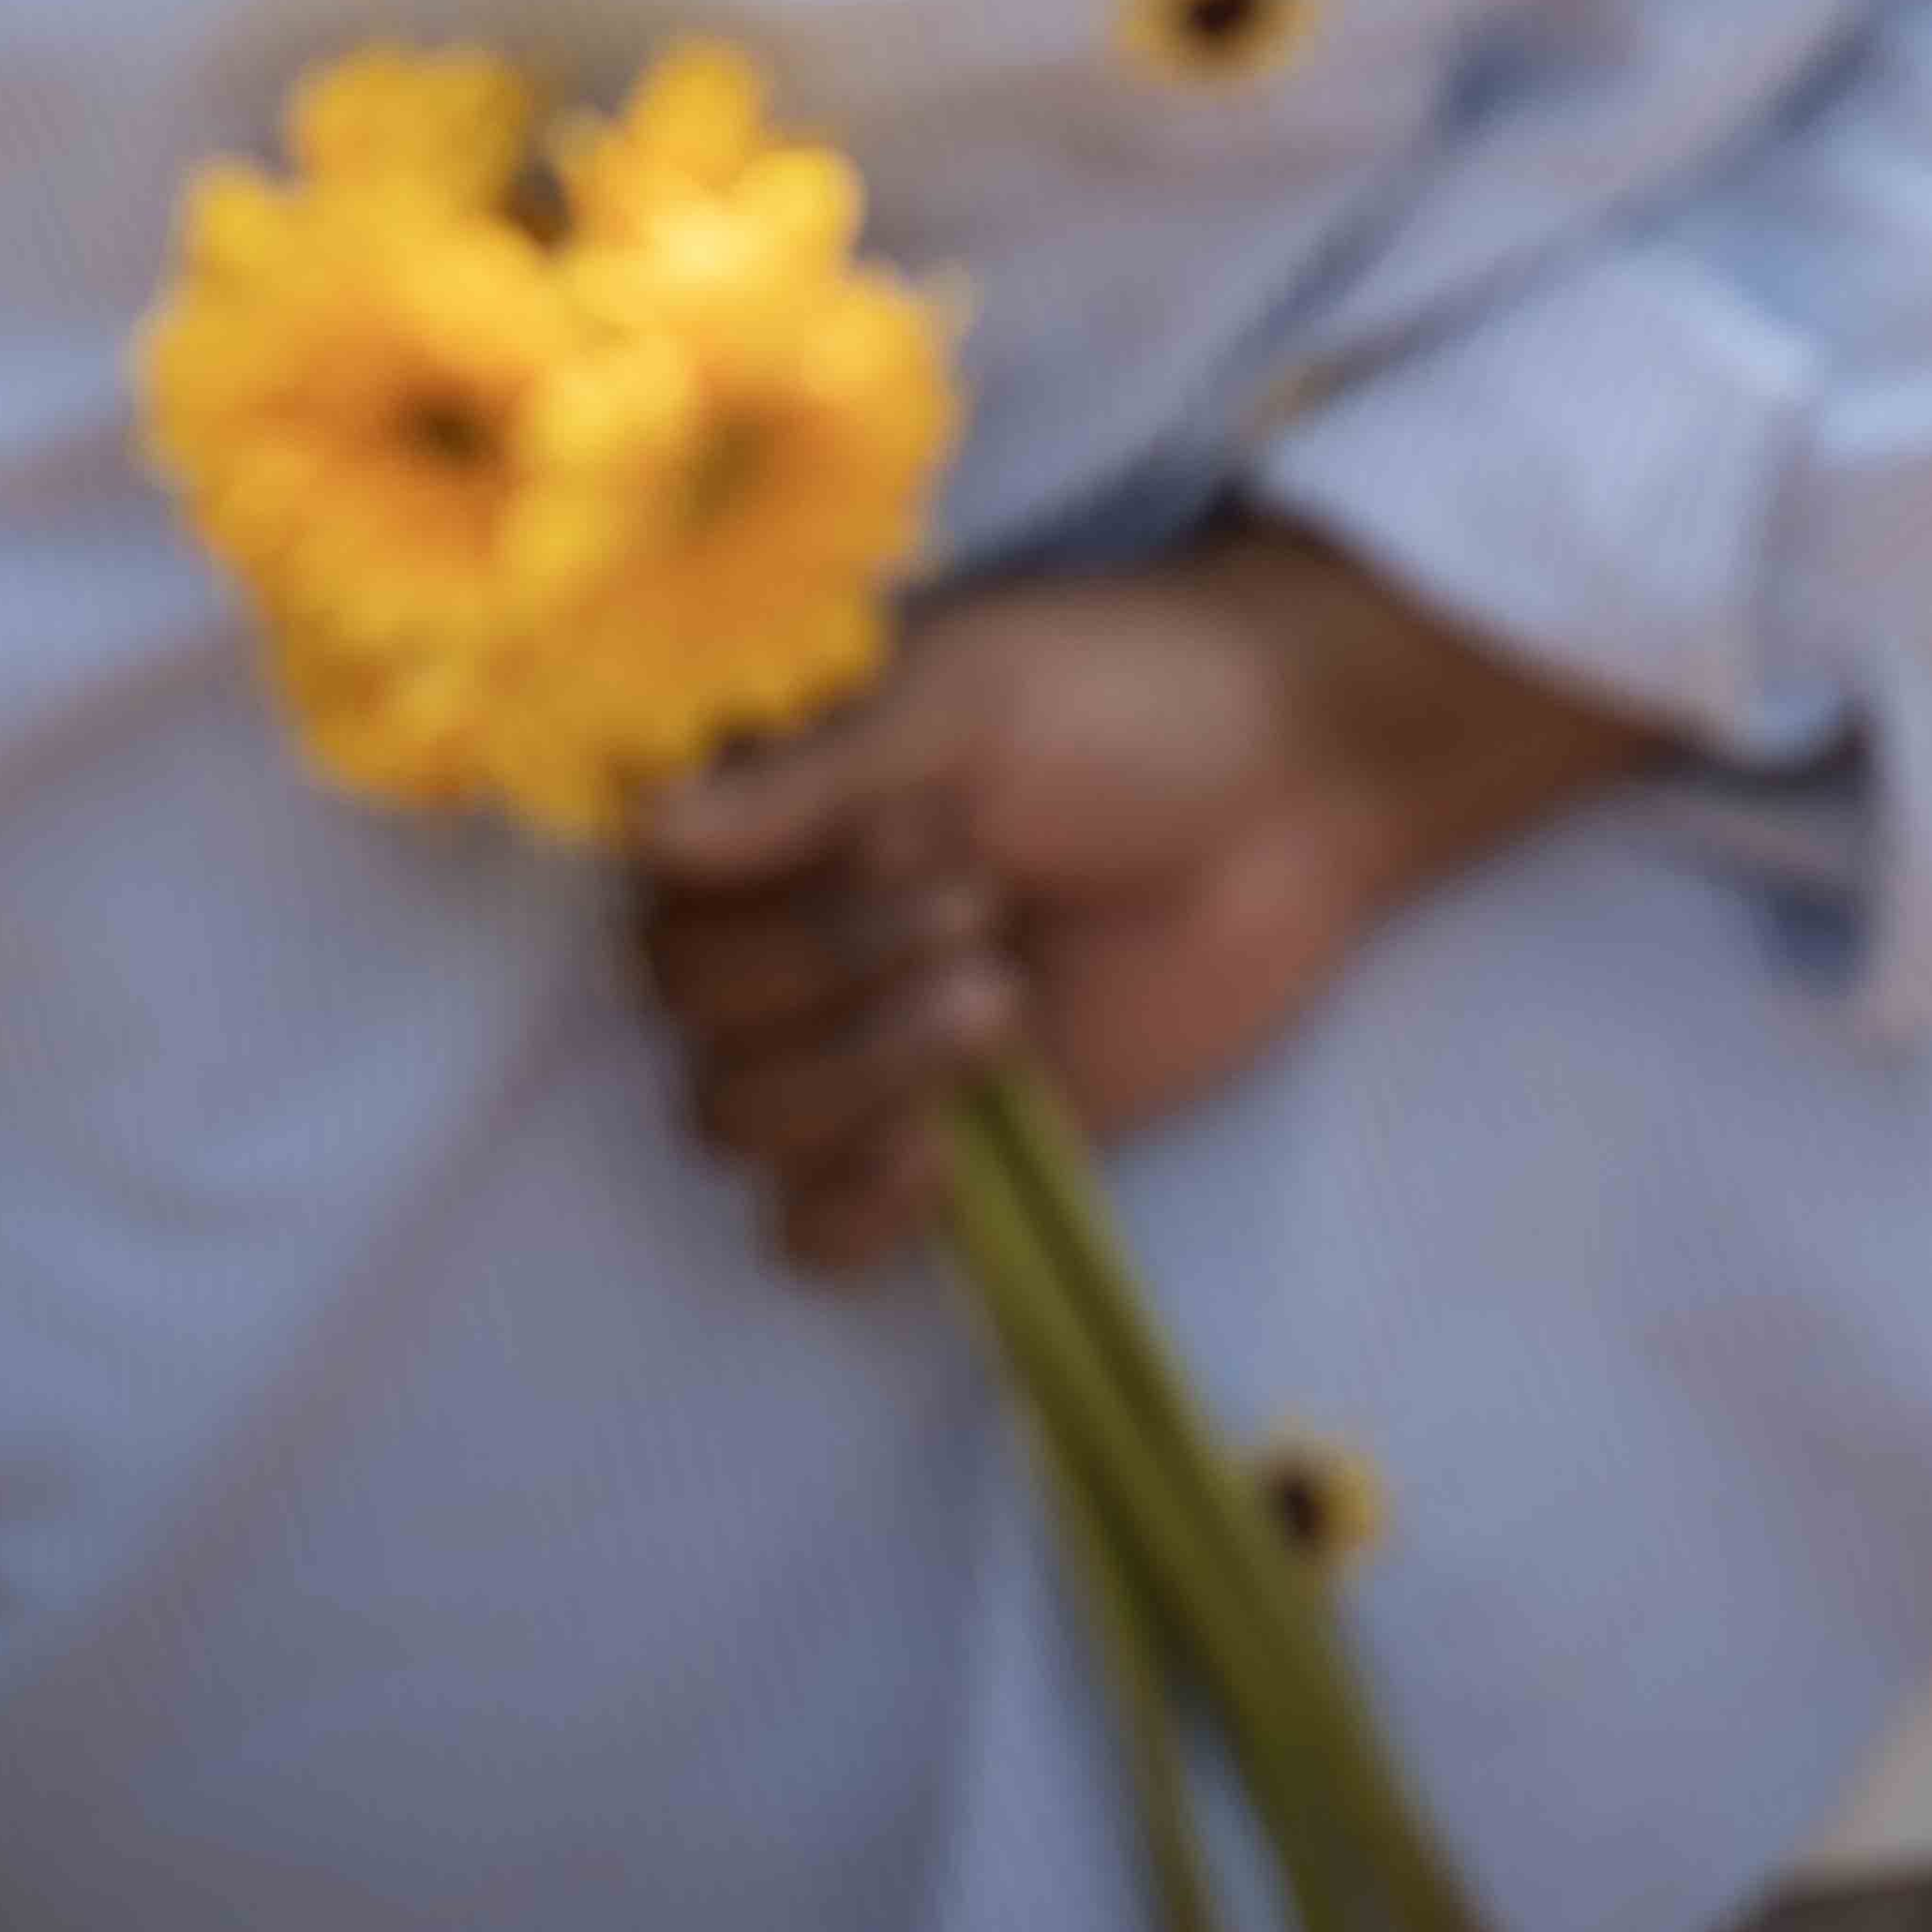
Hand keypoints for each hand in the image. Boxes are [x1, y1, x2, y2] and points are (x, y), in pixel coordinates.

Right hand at [632, 529, 1660, 1272]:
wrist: (1289, 789)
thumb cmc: (1125, 699)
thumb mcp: (965, 702)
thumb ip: (808, 782)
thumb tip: (642, 830)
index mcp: (774, 808)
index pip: (659, 905)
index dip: (769, 900)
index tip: (905, 835)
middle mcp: (790, 927)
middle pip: (698, 1023)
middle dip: (832, 974)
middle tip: (984, 906)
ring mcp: (858, 1042)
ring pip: (743, 1126)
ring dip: (860, 1076)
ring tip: (1005, 1000)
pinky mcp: (935, 1138)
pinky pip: (808, 1232)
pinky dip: (852, 1210)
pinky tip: (946, 1154)